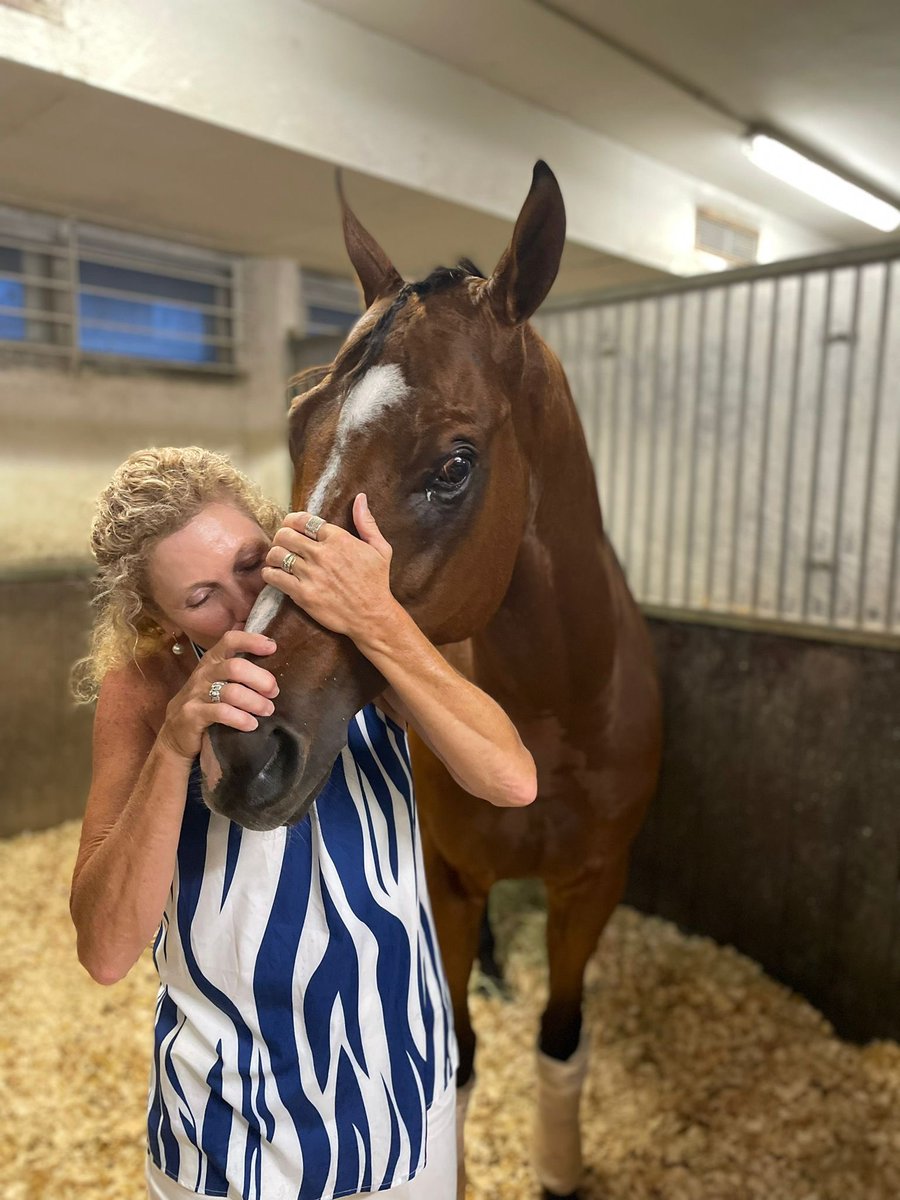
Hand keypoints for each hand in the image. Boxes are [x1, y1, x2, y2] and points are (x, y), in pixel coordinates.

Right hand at [158, 631, 279, 760]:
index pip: (230, 640)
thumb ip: (238, 672)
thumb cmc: (205, 703)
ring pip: (232, 692)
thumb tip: (274, 665)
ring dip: (255, 702)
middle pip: (236, 667)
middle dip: (261, 679)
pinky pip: (222, 713)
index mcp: (212, 661)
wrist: (176, 733)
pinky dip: (241, 719)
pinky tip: (251, 724)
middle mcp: (204, 674)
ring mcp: (196, 694)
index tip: (272, 648)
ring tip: (267, 710)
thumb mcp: (217, 681)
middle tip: (274, 692)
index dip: (251, 641)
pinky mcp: (192, 715)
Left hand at [261, 494, 399, 641]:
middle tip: (282, 544)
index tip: (291, 526)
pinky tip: (274, 575)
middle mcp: (322, 554)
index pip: (303, 520)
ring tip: (277, 559)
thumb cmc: (377, 583)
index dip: (292, 521)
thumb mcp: (381, 549)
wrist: (372, 616)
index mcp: (338, 539)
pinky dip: (269, 574)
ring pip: (276, 554)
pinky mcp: (303, 594)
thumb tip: (360, 498)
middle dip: (280, 536)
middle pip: (285, 534)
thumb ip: (367, 522)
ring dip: (273, 555)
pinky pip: (274, 577)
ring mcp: (311, 574)